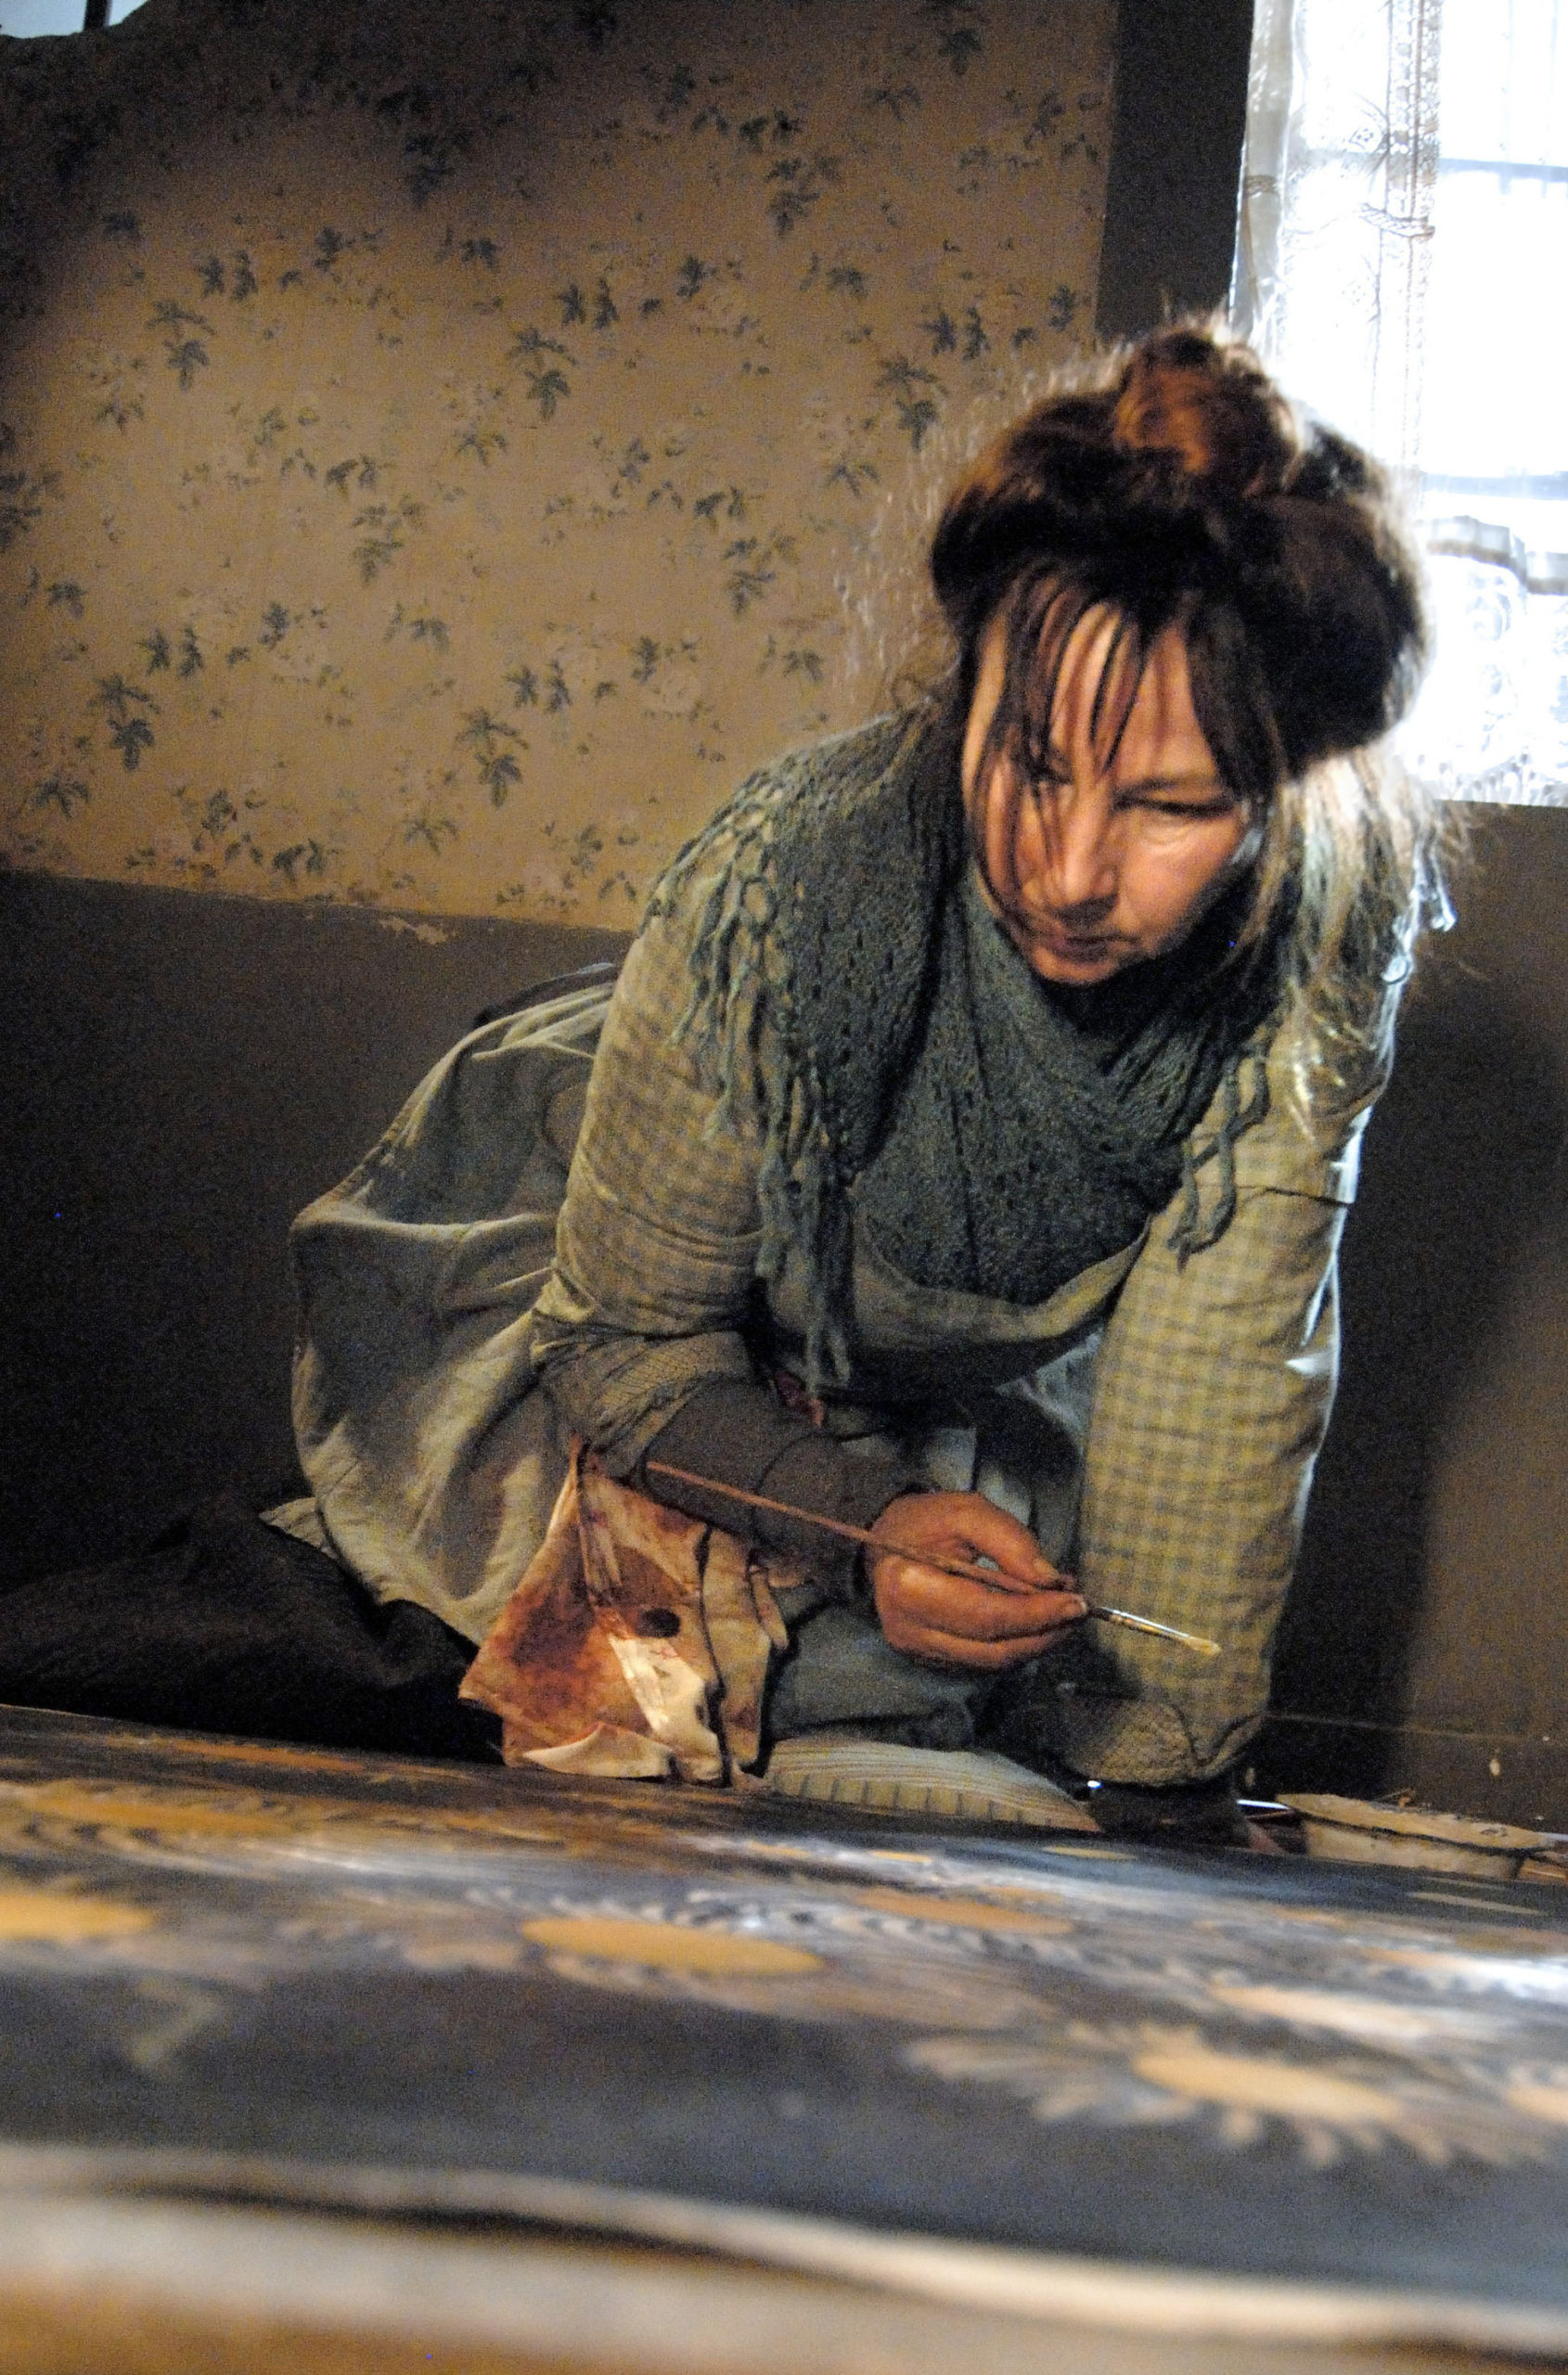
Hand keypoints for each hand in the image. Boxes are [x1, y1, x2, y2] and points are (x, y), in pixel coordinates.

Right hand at [865, 1492, 1085, 1671]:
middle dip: (1044, 1633)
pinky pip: (982, 1663)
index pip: (988, 1616)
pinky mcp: (927, 1661)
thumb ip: (1010, 1541)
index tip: (1078, 1602)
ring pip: (991, 1663)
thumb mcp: (967, 1512)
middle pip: (993, 1649)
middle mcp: (910, 1630)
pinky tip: (1034, 1623)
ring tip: (1062, 1614)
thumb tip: (1052, 1581)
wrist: (886, 1544)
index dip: (1038, 1614)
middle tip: (1078, 1610)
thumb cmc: (926, 1523)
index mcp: (911, 1588)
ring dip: (1035, 1643)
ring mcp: (917, 1652)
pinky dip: (1015, 1647)